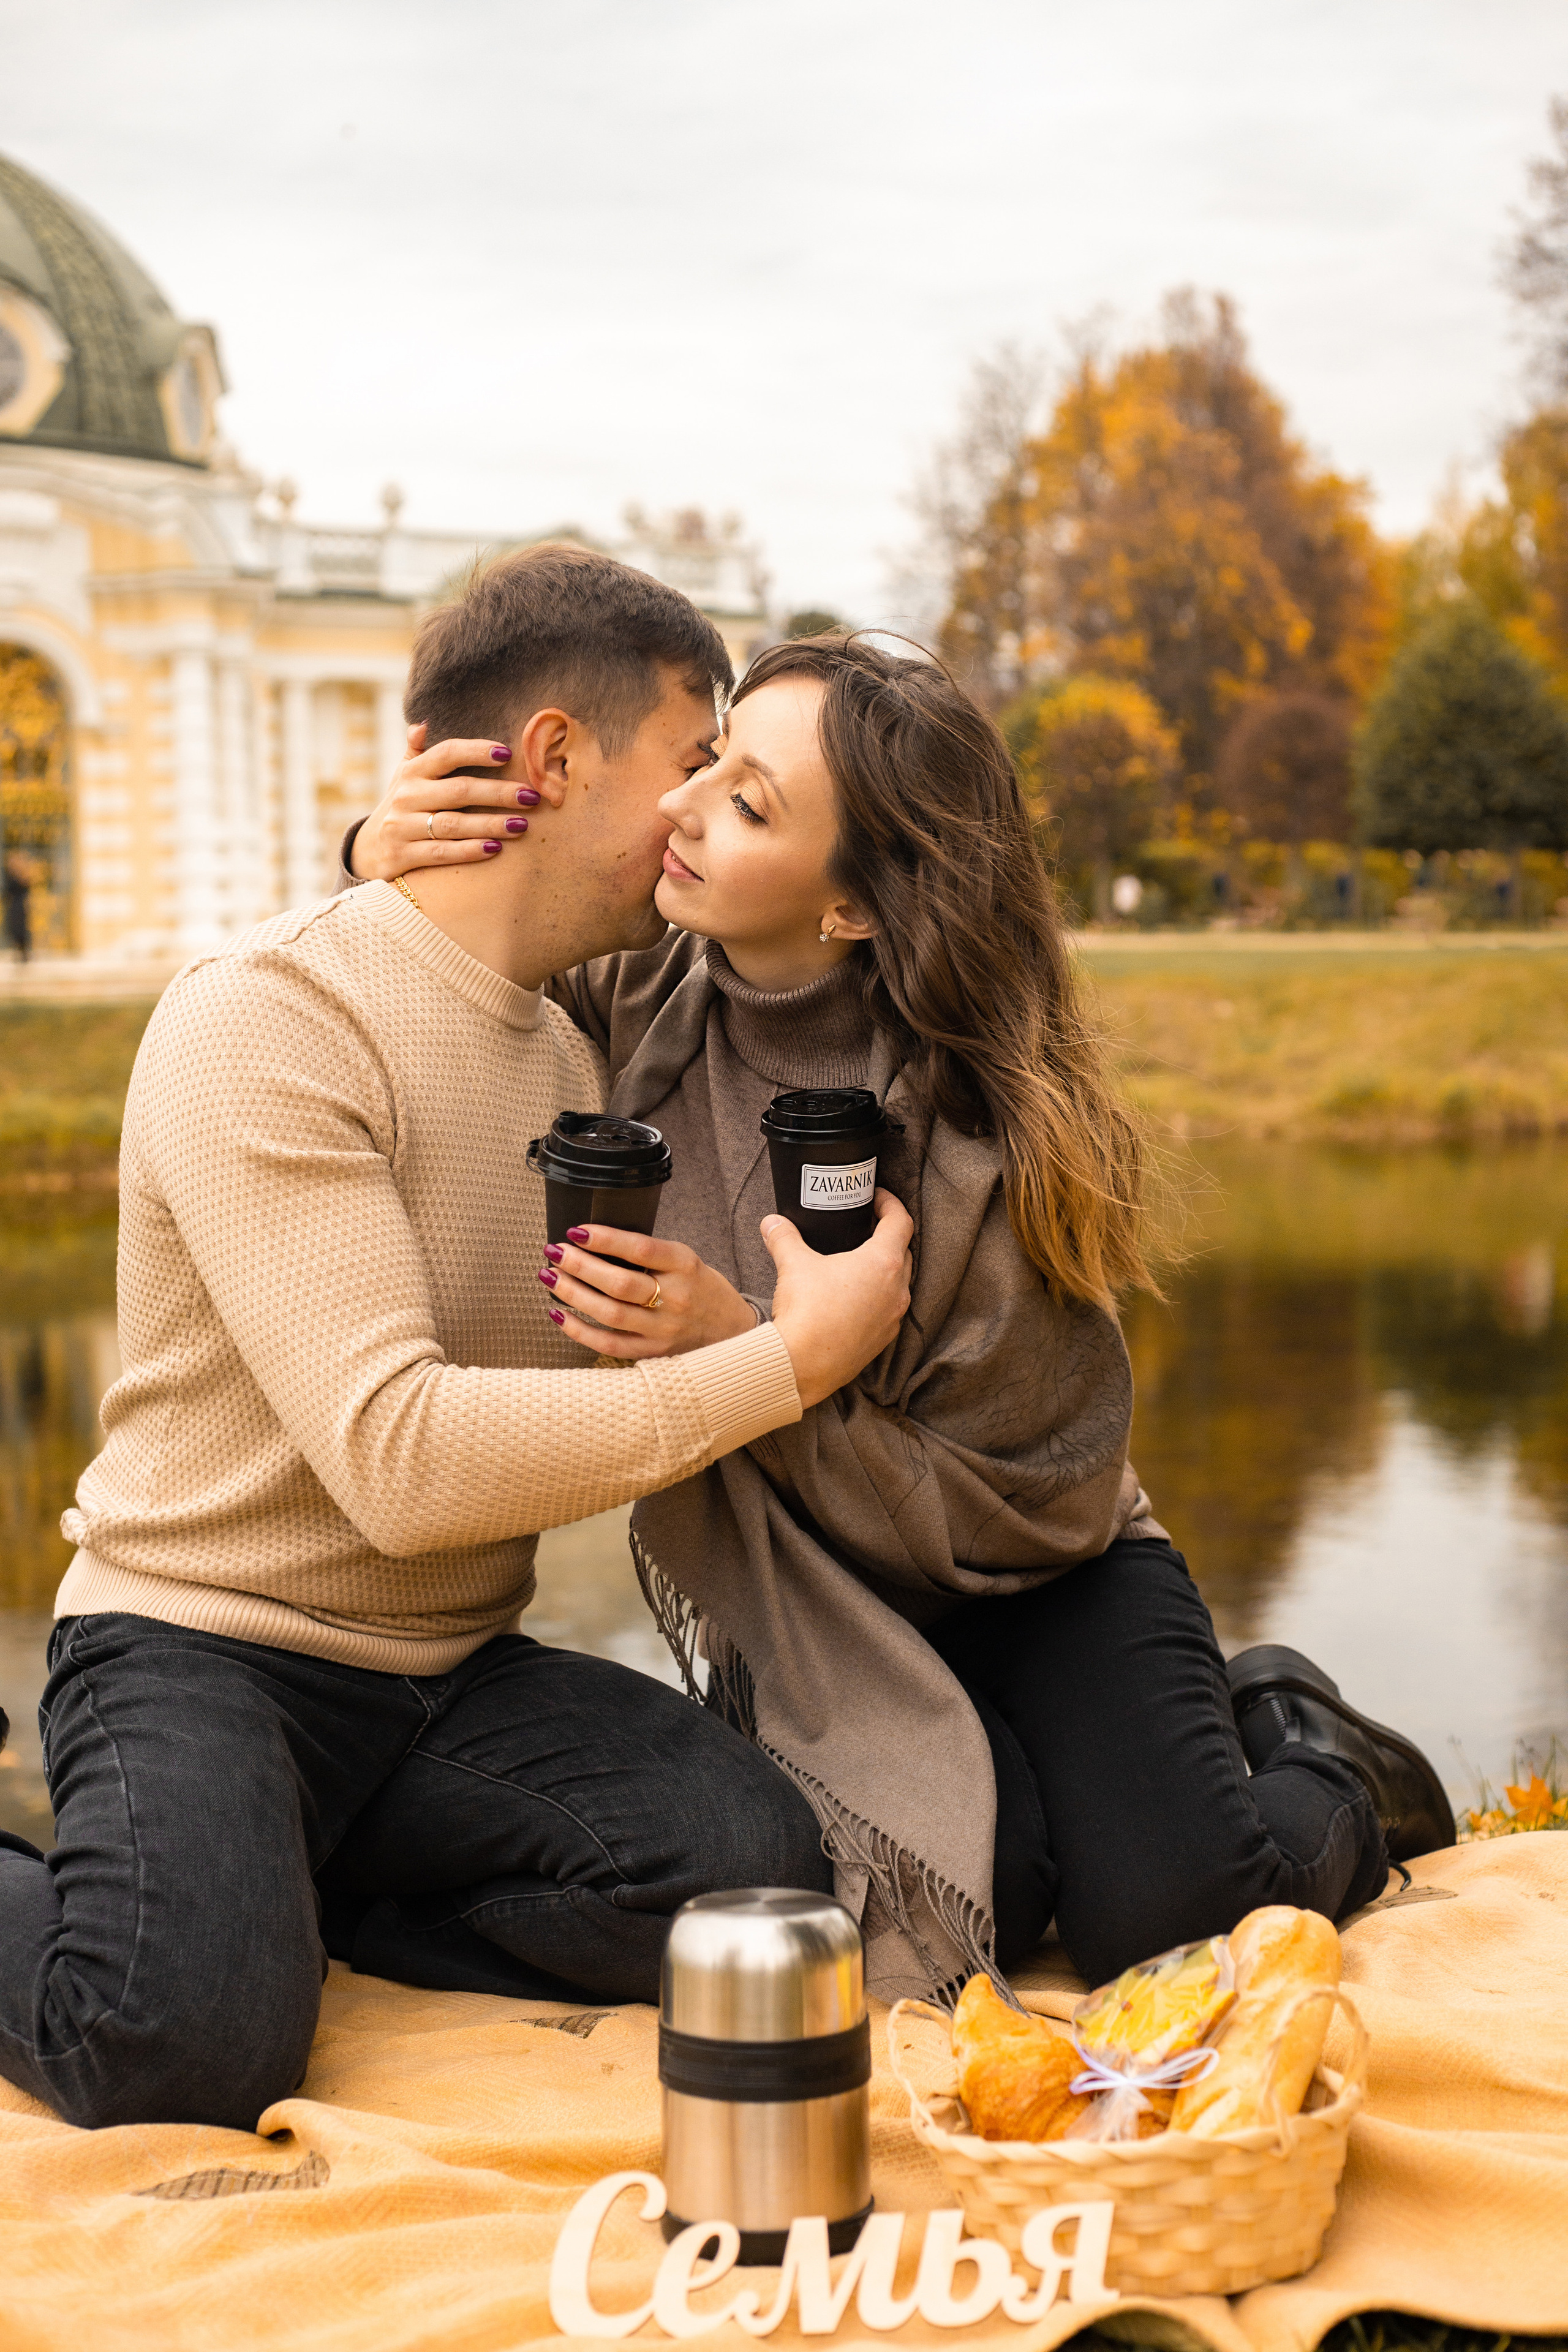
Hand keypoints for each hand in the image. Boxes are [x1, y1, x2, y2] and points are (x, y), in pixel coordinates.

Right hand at [349, 723, 566, 879]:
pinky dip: (469, 851)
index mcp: (412, 772)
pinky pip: (442, 853)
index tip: (507, 753)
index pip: (446, 754)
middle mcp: (406, 796)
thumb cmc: (401, 807)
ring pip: (453, 824)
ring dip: (490, 824)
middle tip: (531, 796)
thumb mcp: (404, 777)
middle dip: (498, 793)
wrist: (367, 851)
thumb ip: (416, 751)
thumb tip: (422, 723)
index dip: (476, 751)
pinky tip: (496, 849)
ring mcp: (403, 827)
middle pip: (459, 791)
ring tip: (522, 825)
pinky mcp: (403, 856)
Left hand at [538, 1227, 758, 1359]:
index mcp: (685, 1266)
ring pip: (609, 1314)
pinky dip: (579, 1330)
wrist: (731, 1332)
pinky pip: (608, 1345)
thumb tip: (594, 1242)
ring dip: (573, 1294)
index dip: (605, 1239)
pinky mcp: (652, 1354)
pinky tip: (558, 1313)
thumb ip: (650, 1254)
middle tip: (554, 1252)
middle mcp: (675, 1298)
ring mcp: (663, 1330)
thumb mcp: (686, 1261)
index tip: (576, 1231)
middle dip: (580, 1266)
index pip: (640, 1249)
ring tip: (549, 1277)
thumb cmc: (701, 1290)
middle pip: (620, 1283)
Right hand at [766, 1189, 913, 1408]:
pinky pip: (888, 1311)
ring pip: (899, 1284)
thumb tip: (772, 1223)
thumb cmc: (806, 1312)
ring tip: (859, 1262)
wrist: (801, 1365)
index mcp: (883, 1262)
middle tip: (867, 1226)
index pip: (900, 1221)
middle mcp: (896, 1290)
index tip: (876, 1197)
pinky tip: (854, 1299)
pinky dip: (877, 1299)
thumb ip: (784, 1238)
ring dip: (885, 1270)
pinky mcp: (882, 1340)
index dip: (890, 1203)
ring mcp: (892, 1318)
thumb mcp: (793, 1265)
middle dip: (888, 1236)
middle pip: (904, 1251)